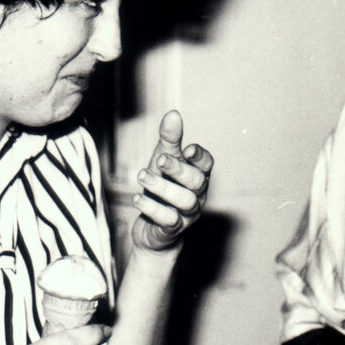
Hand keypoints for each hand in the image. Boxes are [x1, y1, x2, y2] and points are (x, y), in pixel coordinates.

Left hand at [132, 110, 213, 252]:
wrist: (152, 230)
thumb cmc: (162, 190)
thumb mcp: (163, 161)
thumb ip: (169, 140)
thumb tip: (173, 113)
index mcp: (197, 176)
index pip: (207, 164)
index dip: (199, 157)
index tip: (186, 149)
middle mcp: (197, 195)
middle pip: (197, 181)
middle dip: (179, 170)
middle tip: (160, 160)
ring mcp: (187, 215)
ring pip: (184, 201)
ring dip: (162, 187)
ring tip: (142, 175)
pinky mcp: (172, 231)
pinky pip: (168, 221)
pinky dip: (153, 209)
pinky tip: (137, 198)